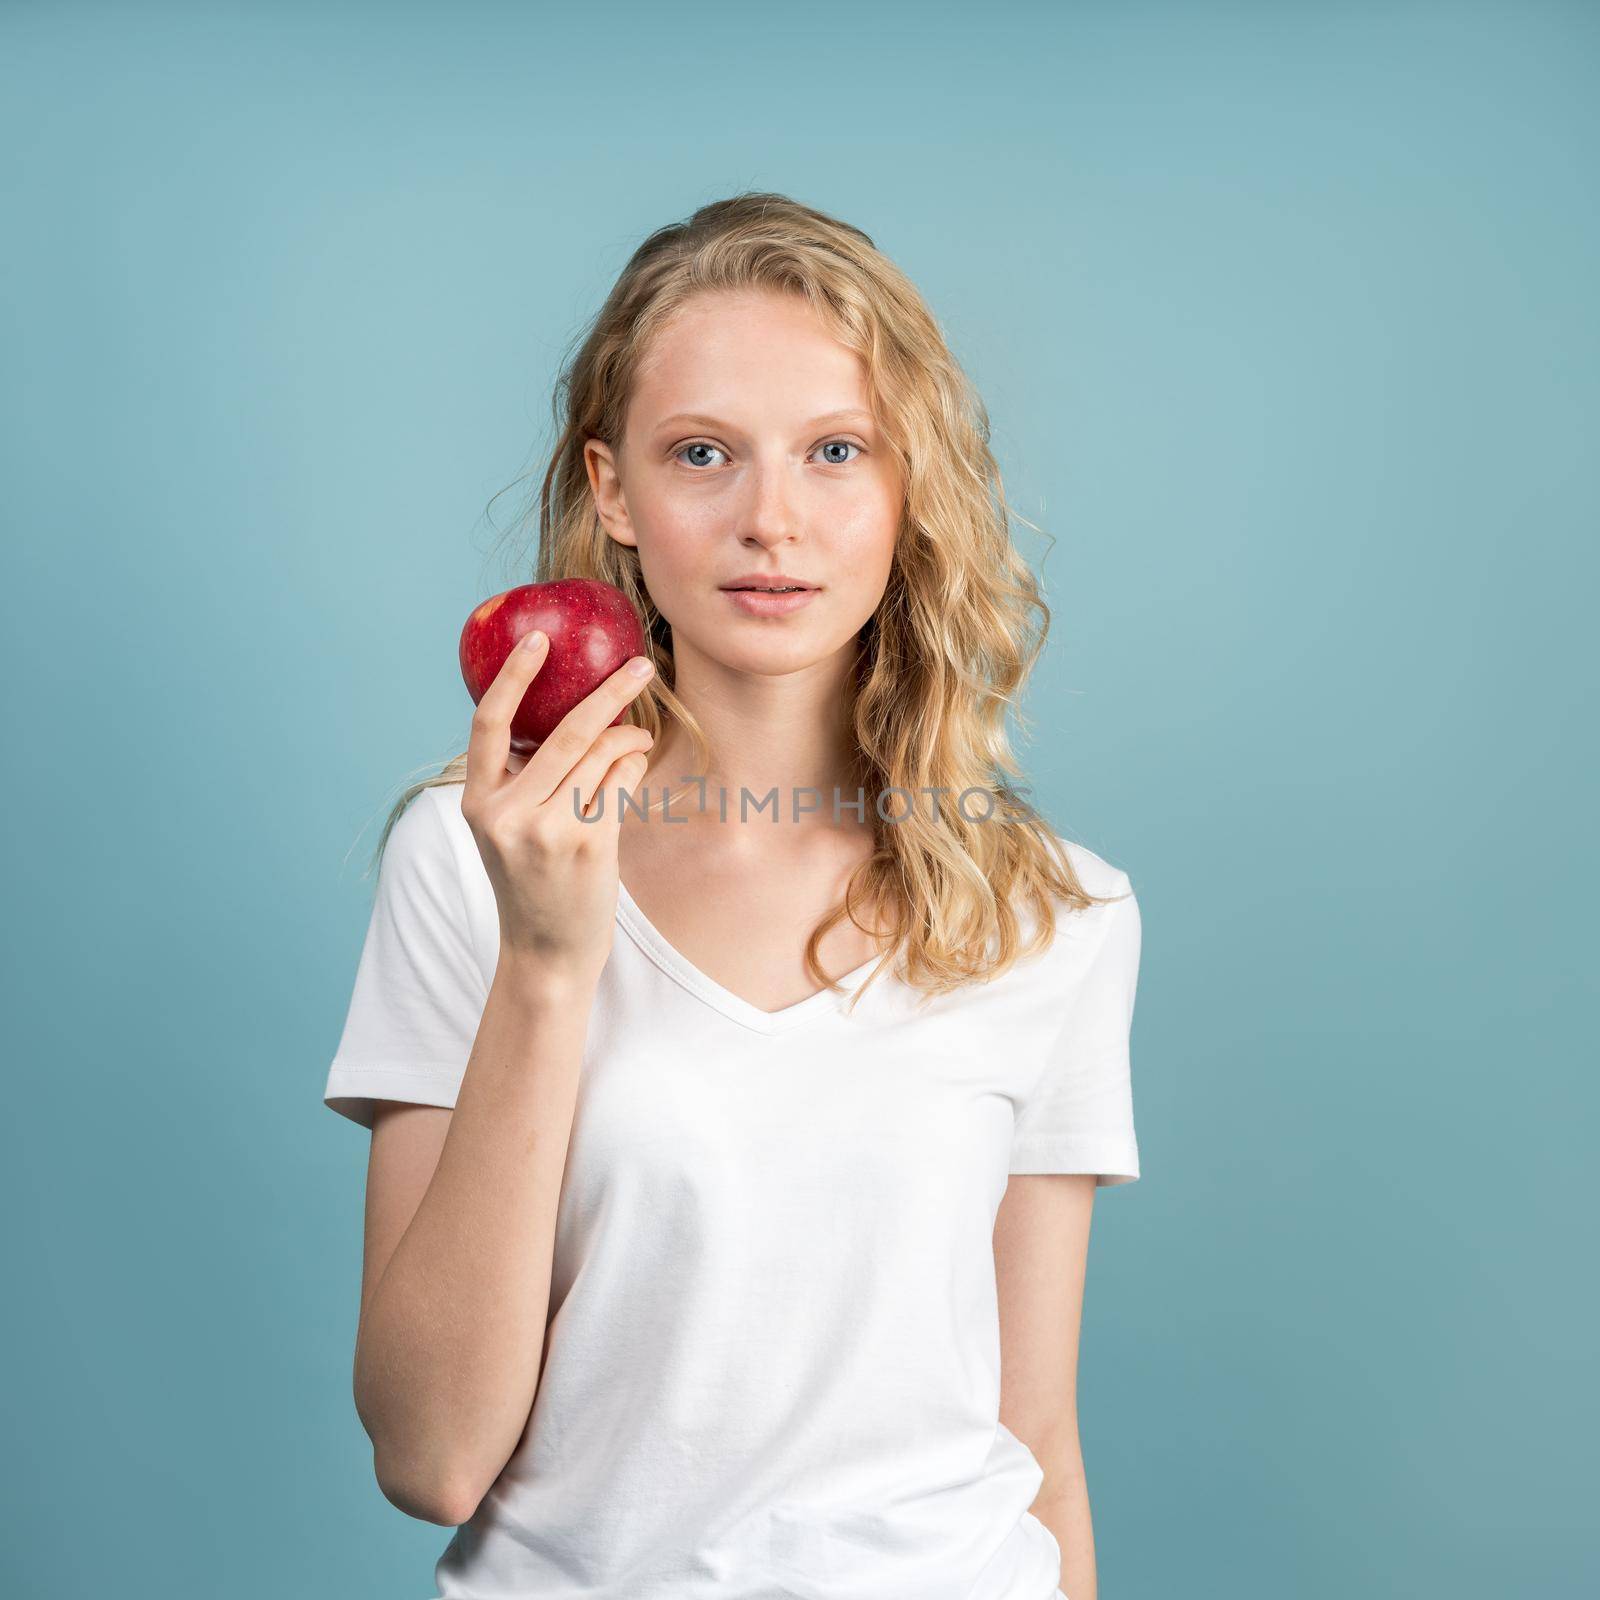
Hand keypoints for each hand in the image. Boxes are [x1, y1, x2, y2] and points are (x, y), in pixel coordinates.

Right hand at [460, 630, 655, 980]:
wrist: (545, 953)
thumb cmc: (533, 883)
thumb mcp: (506, 831)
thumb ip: (521, 781)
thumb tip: (569, 716)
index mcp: (478, 802)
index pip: (489, 724)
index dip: (514, 677)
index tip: (538, 639)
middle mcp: (507, 813)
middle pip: (566, 732)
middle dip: (610, 692)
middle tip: (639, 667)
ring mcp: (547, 829)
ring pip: (601, 754)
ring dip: (630, 737)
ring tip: (639, 735)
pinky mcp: (587, 844)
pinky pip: (620, 783)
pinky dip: (633, 767)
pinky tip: (635, 766)